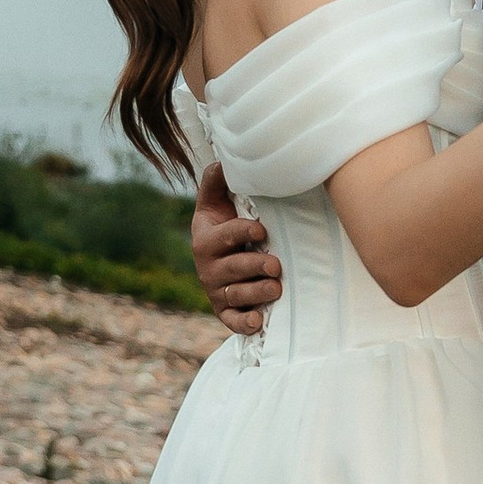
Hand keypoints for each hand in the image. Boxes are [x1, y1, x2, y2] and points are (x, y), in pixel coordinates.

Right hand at [190, 159, 281, 334]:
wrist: (215, 256)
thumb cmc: (221, 223)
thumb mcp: (215, 201)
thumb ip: (217, 181)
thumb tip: (223, 159)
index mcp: (206, 240)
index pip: (225, 236)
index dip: (243, 232)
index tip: (261, 229)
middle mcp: (209, 268)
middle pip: (233, 270)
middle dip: (254, 267)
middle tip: (275, 265)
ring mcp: (217, 291)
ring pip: (236, 296)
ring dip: (256, 294)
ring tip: (275, 288)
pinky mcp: (225, 311)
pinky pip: (232, 321)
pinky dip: (244, 324)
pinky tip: (258, 322)